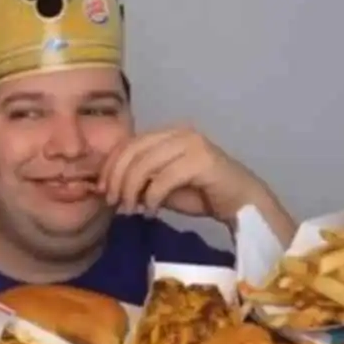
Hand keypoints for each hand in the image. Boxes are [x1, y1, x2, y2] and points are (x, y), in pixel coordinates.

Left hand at [98, 125, 269, 223]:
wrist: (242, 203)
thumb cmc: (202, 194)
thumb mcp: (161, 187)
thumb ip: (139, 182)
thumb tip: (107, 188)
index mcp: (166, 134)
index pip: (127, 144)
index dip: (109, 167)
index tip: (102, 191)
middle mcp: (178, 132)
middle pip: (133, 151)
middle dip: (117, 178)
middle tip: (113, 203)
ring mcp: (191, 143)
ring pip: (145, 163)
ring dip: (131, 189)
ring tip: (131, 209)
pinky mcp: (202, 160)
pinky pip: (164, 178)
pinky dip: (152, 197)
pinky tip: (151, 211)